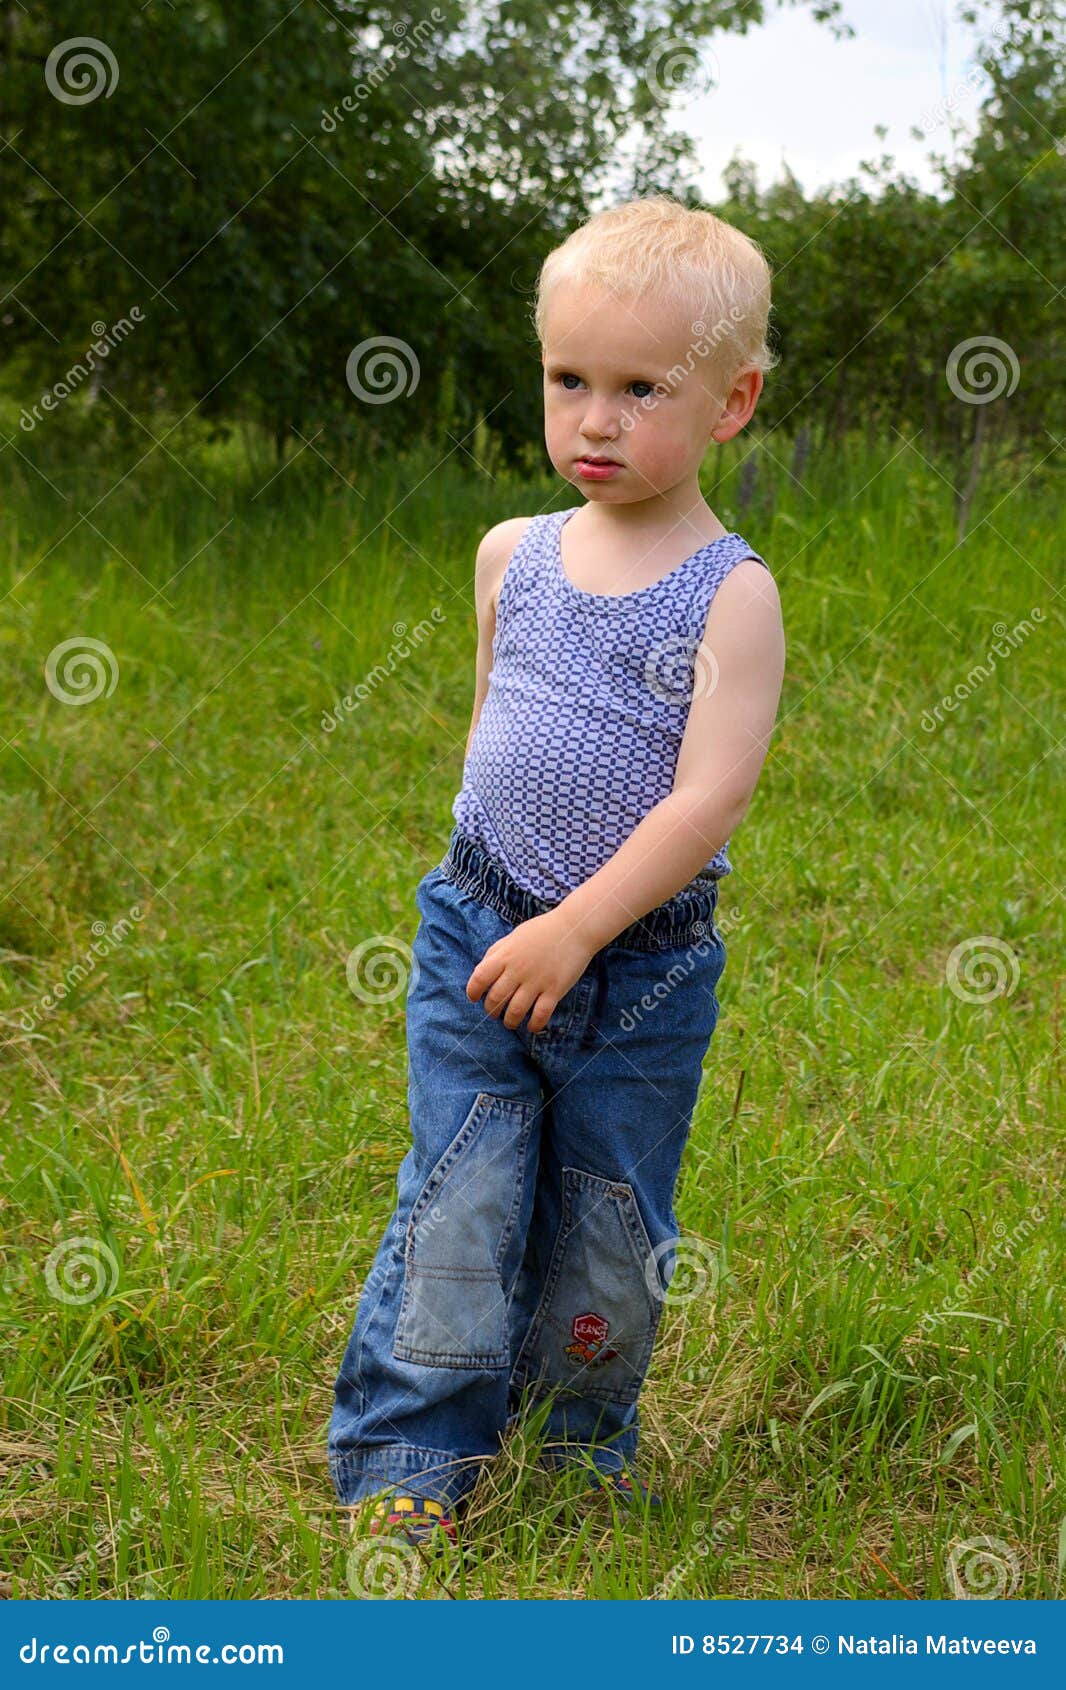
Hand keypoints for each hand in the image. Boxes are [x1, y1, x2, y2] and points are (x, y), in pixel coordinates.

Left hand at [465, 909, 594, 1033]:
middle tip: (494, 1013)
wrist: (575, 928)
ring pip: (515, 1011)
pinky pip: (541, 1015)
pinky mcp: (555, 989)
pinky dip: (534, 1025)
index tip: (474, 998)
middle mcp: (518, 969)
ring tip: (510, 1023)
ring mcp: (537, 981)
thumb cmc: (542, 931)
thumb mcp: (514, 936)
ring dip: (510, 1021)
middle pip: (496, 999)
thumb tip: (480, 973)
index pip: (480, 978)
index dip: (473, 991)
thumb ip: (496, 953)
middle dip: (492, 1010)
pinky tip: (532, 1026)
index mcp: (506, 955)